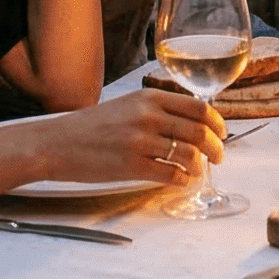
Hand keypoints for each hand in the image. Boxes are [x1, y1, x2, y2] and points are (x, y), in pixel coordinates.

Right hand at [15, 88, 224, 185]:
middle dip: (216, 147)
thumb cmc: (90, 126)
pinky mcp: (131, 166)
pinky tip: (180, 181)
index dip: (217, 123)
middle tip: (218, 157)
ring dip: (199, 166)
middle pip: (199, 131)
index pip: (198, 108)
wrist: (57, 143)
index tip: (222, 134)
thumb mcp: (126, 105)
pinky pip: (170, 174)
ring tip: (197, 171)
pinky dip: (182, 180)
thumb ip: (156, 109)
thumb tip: (189, 123)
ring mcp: (140, 141)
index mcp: (149, 98)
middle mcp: (148, 116)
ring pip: (189, 154)